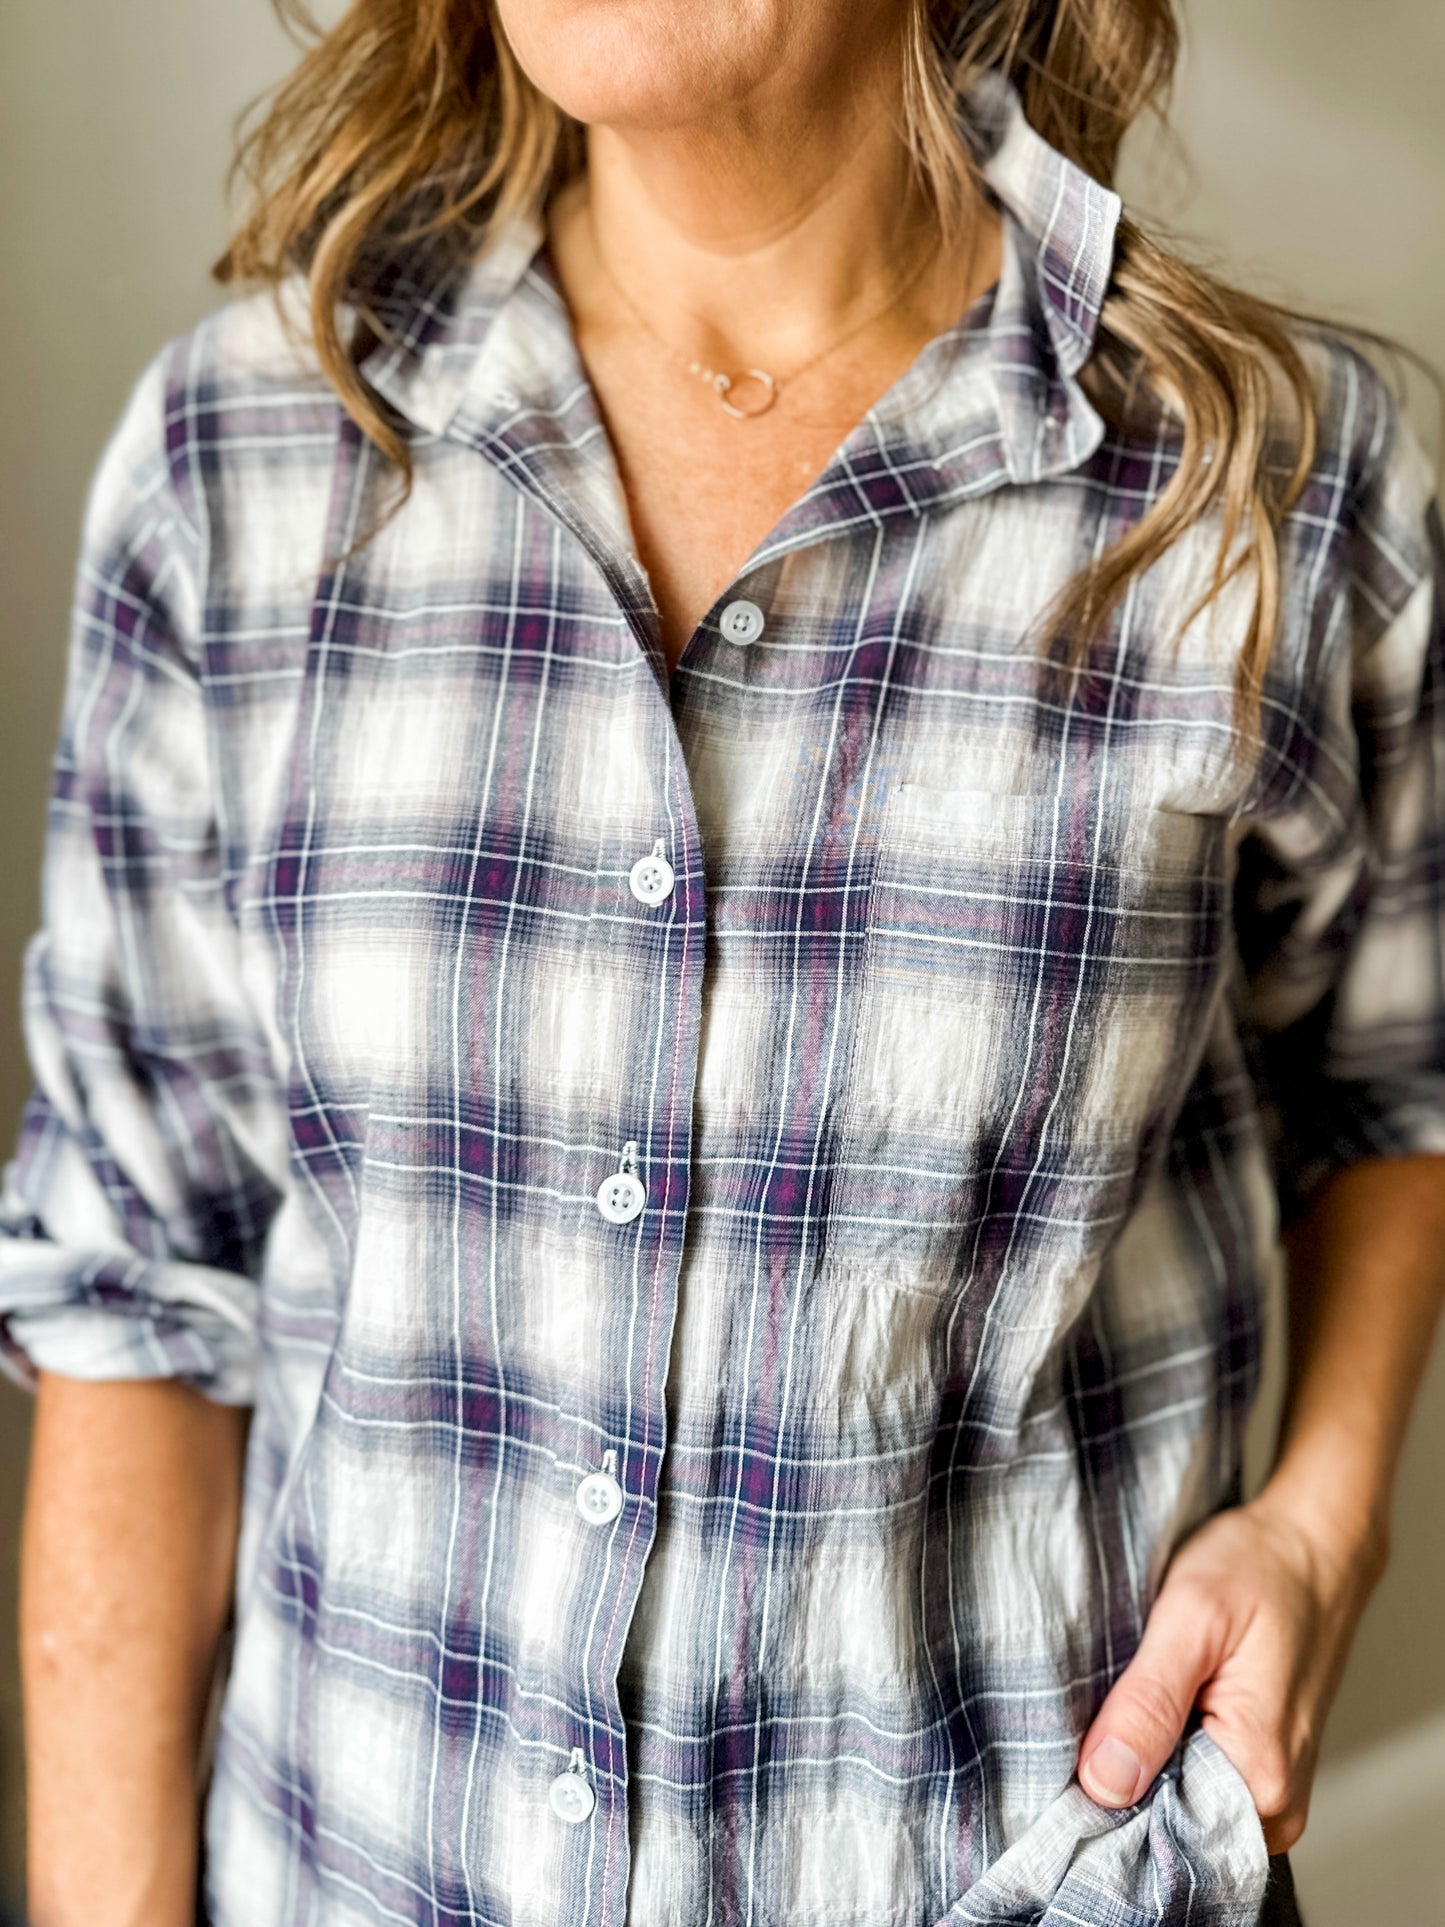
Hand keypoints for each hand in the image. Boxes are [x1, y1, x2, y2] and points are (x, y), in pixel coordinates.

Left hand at [1075, 1487, 1385, 1852]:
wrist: (1311, 1545)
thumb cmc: (1259, 1569)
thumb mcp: (1193, 1619)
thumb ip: (1149, 1704)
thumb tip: (1104, 1783)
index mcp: (1260, 1777)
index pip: (1158, 1835)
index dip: (1100, 1802)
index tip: (1060, 1758)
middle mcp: (1271, 1805)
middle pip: (1164, 1826)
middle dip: (1115, 1780)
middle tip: (1083, 1716)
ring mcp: (1266, 1792)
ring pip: (1174, 1805)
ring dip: (1136, 1763)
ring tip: (1117, 1705)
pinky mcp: (1255, 1771)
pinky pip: (1192, 1784)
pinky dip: (1158, 1753)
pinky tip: (1143, 1711)